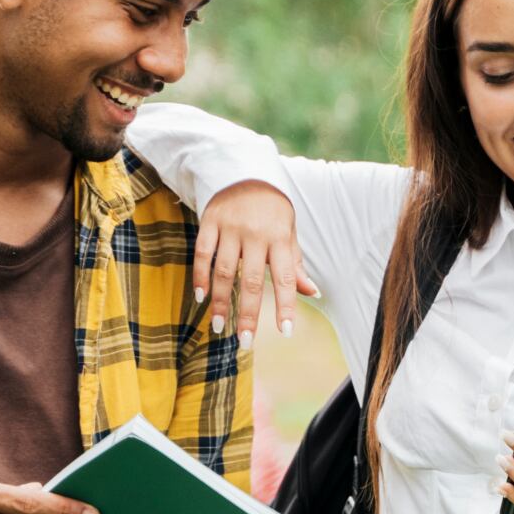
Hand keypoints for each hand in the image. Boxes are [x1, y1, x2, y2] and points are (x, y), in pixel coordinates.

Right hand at [192, 180, 319, 343]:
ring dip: (220, 301)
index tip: (285, 332)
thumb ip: (295, 265)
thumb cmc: (273, 211)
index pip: (285, 278)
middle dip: (248, 313)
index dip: (286, 306)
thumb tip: (313, 293)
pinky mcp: (210, 221)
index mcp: (280, 238)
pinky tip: (201, 297)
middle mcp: (256, 234)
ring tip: (218, 326)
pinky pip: (203, 253)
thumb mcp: (289, 233)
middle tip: (244, 341)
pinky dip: (201, 276)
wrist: (246, 172)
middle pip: (251, 280)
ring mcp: (231, 227)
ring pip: (224, 270)